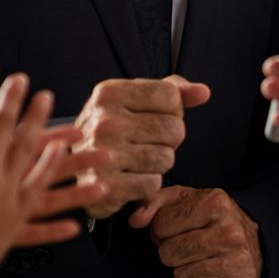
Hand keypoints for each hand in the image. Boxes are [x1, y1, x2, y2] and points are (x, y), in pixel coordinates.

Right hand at [71, 75, 210, 218]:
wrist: (74, 168)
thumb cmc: (111, 129)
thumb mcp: (133, 101)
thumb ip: (172, 91)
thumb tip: (203, 93)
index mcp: (109, 93)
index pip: (171, 95)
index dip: (171, 110)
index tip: (152, 117)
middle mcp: (103, 121)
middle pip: (174, 128)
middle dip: (168, 140)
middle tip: (145, 143)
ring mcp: (103, 154)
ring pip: (167, 158)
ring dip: (159, 164)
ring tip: (136, 160)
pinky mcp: (106, 186)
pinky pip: (153, 184)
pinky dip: (147, 185)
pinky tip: (129, 178)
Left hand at [129, 185, 262, 277]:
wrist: (257, 246)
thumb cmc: (212, 221)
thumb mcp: (186, 201)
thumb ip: (154, 203)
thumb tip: (135, 220)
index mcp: (215, 203)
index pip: (161, 225)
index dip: (162, 230)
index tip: (178, 229)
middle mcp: (229, 231)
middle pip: (168, 254)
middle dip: (172, 252)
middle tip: (189, 246)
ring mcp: (238, 260)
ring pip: (181, 277)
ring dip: (185, 272)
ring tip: (202, 260)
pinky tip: (213, 276)